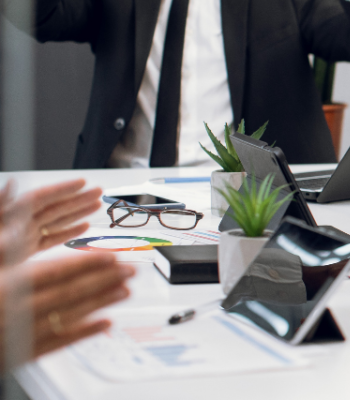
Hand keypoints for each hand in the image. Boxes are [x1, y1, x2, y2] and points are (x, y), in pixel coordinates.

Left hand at [0, 179, 101, 262]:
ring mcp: (26, 236)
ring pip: (57, 222)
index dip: (63, 189)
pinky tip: (84, 227)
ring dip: (79, 213)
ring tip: (97, 205)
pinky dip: (69, 233)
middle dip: (79, 199)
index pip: (43, 197)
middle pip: (56, 207)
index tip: (83, 182)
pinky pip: (52, 240)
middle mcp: (23, 221)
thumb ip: (1, 202)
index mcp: (13, 212)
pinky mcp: (28, 251)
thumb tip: (12, 183)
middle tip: (99, 191)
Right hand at [0, 253, 133, 369]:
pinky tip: (105, 324)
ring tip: (125, 291)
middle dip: (103, 280)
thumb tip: (18, 200)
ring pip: (66, 317)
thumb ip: (6, 246)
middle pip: (67, 293)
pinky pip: (57, 343)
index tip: (111, 255)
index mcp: (2, 288)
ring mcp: (17, 336)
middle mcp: (12, 313)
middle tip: (131, 270)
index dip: (85, 263)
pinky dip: (83, 333)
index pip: (52, 273)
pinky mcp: (19, 356)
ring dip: (100, 303)